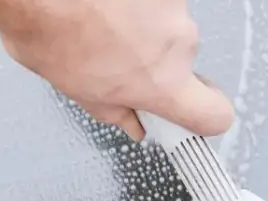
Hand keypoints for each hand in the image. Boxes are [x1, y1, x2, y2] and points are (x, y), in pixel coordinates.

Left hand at [0, 0, 234, 140]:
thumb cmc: (53, 33)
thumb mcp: (81, 93)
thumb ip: (116, 111)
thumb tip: (131, 122)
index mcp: (162, 83)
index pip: (214, 115)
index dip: (203, 118)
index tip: (188, 116)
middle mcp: (178, 43)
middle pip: (182, 62)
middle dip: (153, 62)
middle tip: (115, 56)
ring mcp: (175, 5)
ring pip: (167, 25)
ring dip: (142, 27)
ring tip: (102, 23)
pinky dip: (137, 3)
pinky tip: (107, 4)